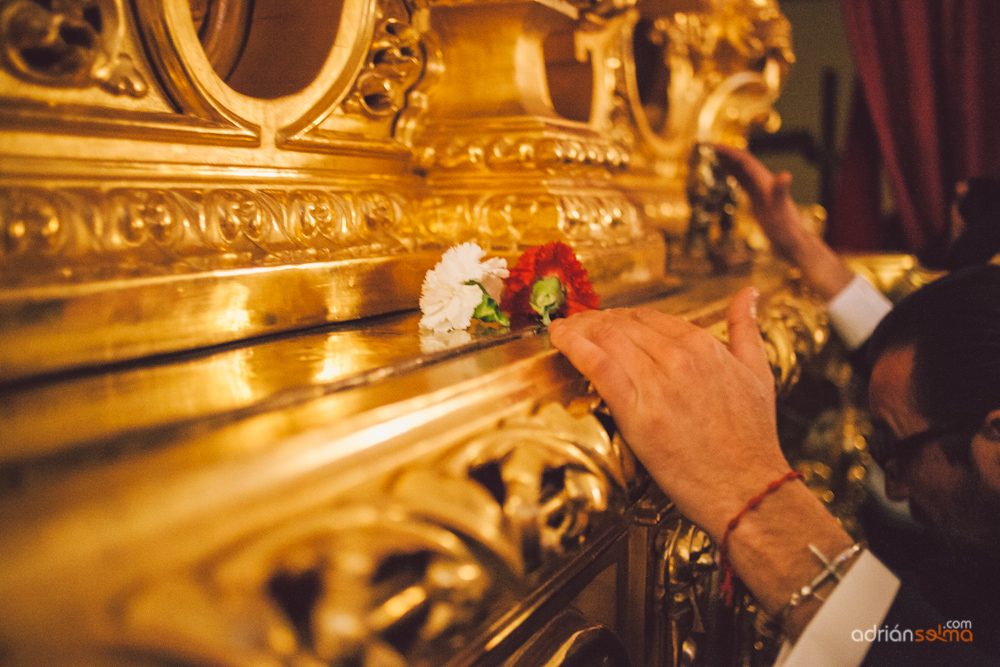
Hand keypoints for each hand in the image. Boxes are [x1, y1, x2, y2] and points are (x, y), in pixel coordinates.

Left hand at [548, 288, 790, 540]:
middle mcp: (679, 357)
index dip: (621, 317)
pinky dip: (573, 345)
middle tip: (577, 324)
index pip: (650, 317)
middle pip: (623, 324)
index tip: (605, 321)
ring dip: (579, 328)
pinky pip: (597, 365)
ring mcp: (656, 383)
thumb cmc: (752, 438)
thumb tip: (749, 293)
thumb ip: (746, 329)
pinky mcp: (636, 411)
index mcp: (704, 345)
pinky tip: (557, 337)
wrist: (746, 487)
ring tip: (562, 329)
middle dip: (596, 320)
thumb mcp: (758, 373)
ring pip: (606, 338)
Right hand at [713, 144, 852, 299]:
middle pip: (743, 163)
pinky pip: (744, 184)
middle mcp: (764, 184)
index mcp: (766, 182)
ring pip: (743, 172)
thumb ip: (781, 193)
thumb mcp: (781, 212)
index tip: (713, 146)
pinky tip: (726, 178)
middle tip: (707, 149)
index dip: (729, 152)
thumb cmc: (786, 230)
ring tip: (712, 158)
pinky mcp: (759, 201)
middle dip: (726, 154)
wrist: (792, 244)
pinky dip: (733, 177)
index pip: (745, 161)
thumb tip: (785, 175)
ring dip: (729, 163)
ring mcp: (762, 192)